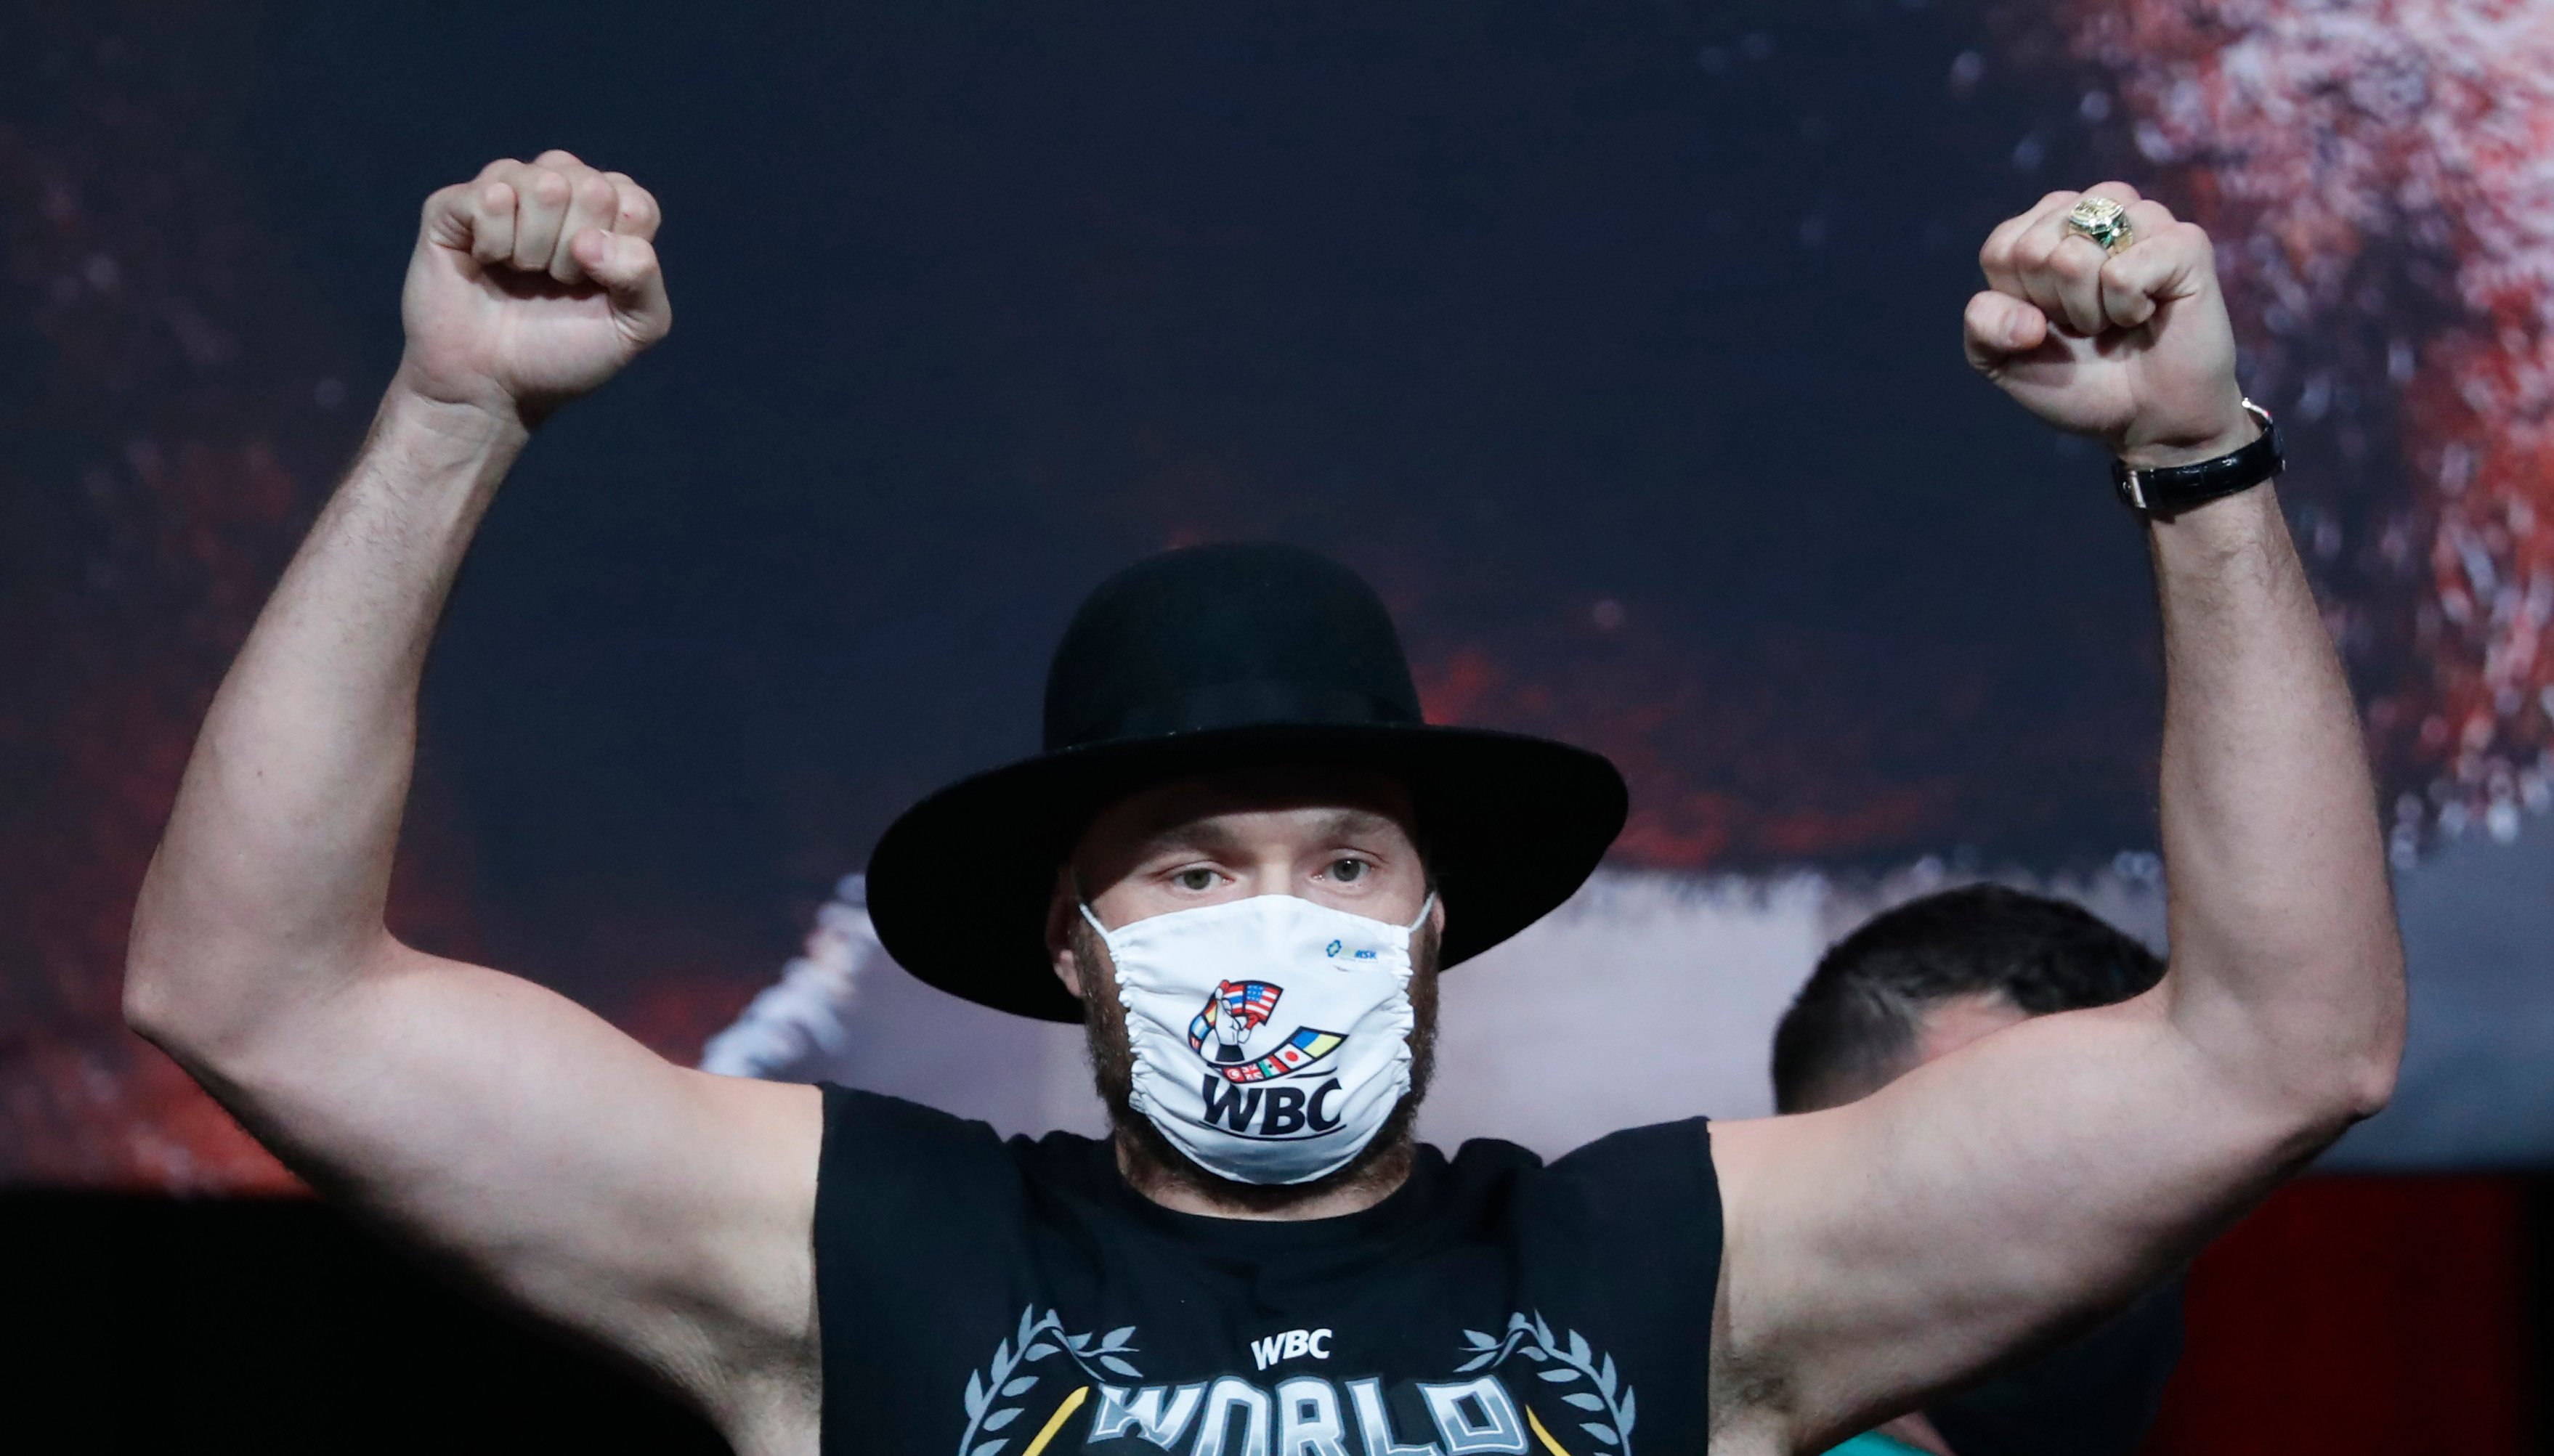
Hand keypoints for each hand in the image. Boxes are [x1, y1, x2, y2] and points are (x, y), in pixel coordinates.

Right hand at [394, 151, 669, 426]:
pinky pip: (493, 196)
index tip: (594, 286)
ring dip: (535, 249)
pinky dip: (495, 243)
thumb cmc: (561, 353)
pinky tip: (485, 263)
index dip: (618, 253)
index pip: (634, 201)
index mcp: (606, 212)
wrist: (490, 387)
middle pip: (591, 187)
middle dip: (575, 253)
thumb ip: (644, 277)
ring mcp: (506, 189)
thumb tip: (590, 239)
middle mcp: (558, 188)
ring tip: (520, 274)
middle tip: (553, 282)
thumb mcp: (632, 329)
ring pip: (544, 185)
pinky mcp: (455, 203)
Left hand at [1964, 183, 2252, 469]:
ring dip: (2089, 308)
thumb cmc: (2078, 380)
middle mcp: (2096, 211)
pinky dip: (2127, 309)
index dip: (2020, 302)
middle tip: (2090, 325)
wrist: (2147, 419)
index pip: (2001, 250)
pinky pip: (2122, 273)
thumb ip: (1983, 326)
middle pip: (2034, 250)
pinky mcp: (2184, 242)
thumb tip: (2027, 318)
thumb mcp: (2005, 360)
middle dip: (2056, 307)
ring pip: (2075, 254)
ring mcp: (2143, 220)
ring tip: (2115, 317)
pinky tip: (2148, 314)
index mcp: (2048, 226)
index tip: (2051, 322)